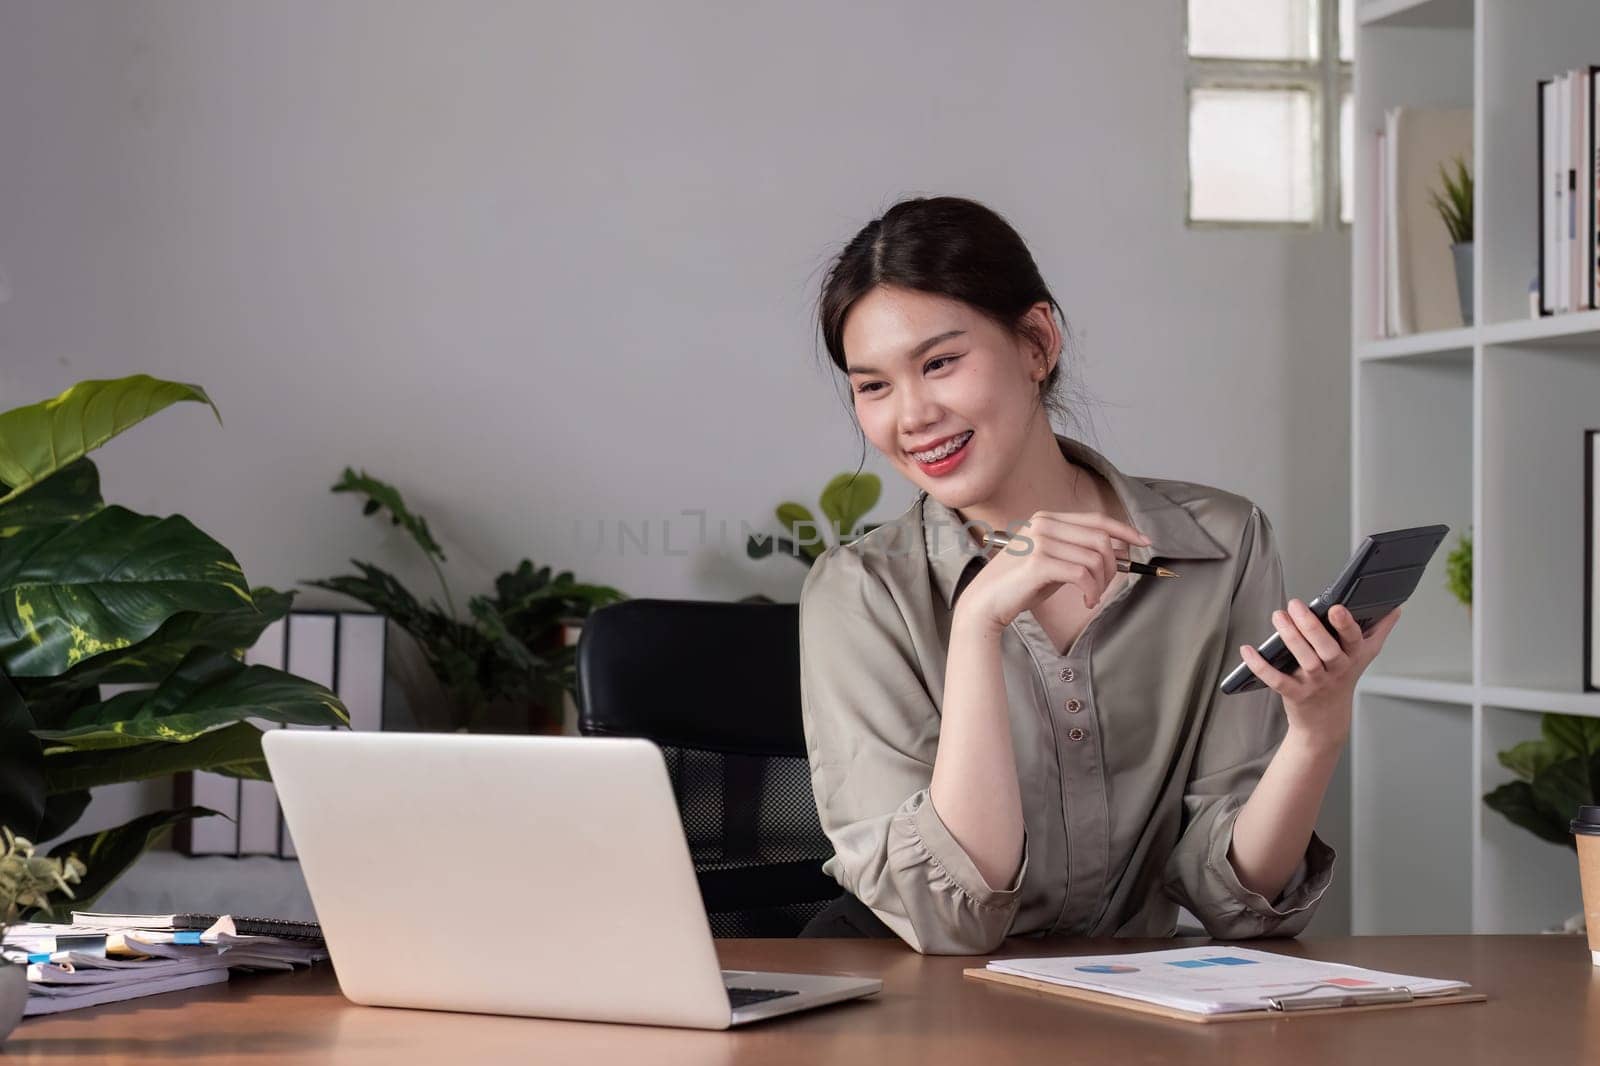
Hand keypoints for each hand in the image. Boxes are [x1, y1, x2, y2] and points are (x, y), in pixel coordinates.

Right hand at [956, 510, 1151, 632]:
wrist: (986, 602)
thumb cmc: (1020, 585)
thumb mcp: (1053, 562)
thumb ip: (1080, 552)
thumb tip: (1120, 552)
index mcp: (1046, 518)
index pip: (1096, 520)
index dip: (1124, 530)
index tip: (1144, 542)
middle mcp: (1043, 524)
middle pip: (1101, 539)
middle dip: (1114, 566)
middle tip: (1105, 587)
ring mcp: (1040, 541)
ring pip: (1095, 558)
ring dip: (1102, 583)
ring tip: (1092, 597)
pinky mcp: (1039, 562)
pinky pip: (1083, 574)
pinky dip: (1092, 591)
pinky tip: (1086, 601)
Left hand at [1238, 600, 1402, 746]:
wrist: (1326, 722)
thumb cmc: (1342, 681)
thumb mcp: (1363, 657)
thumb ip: (1378, 631)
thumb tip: (1395, 608)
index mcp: (1353, 657)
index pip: (1353, 639)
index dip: (1346, 625)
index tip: (1336, 607)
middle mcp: (1336, 670)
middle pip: (1326, 648)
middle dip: (1311, 626)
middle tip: (1295, 604)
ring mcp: (1316, 684)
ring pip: (1305, 660)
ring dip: (1290, 637)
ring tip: (1278, 617)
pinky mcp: (1296, 694)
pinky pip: (1277, 680)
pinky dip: (1260, 666)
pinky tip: (1248, 650)